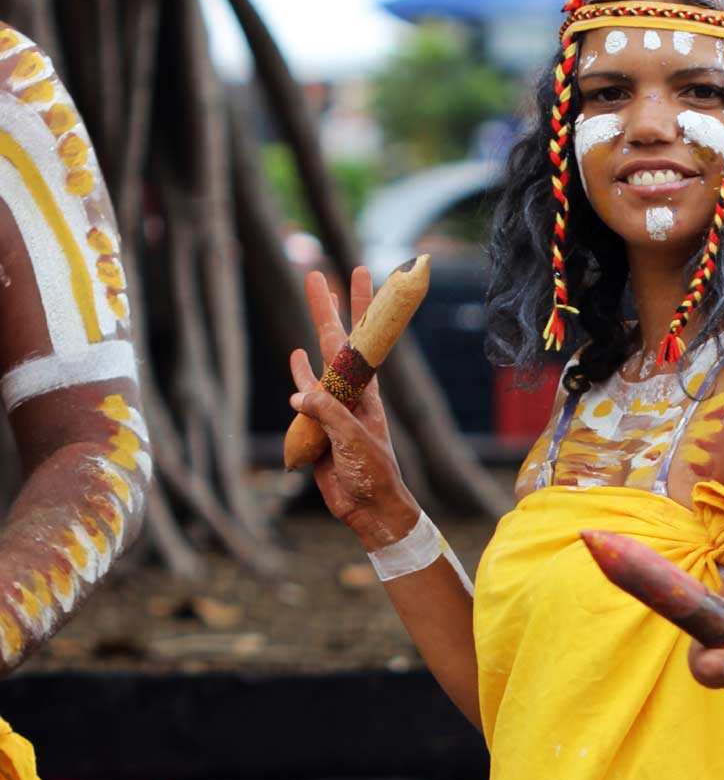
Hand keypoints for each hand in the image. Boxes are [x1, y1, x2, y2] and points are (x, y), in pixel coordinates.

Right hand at [289, 266, 417, 547]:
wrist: (369, 508)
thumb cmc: (371, 474)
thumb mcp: (352, 441)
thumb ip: (327, 414)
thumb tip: (298, 394)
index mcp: (365, 392)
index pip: (362, 339)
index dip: (362, 305)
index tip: (359, 271)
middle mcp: (350, 392)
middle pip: (336, 341)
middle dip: (329, 306)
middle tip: (316, 273)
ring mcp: (334, 407)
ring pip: (319, 362)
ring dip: (314, 333)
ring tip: (313, 304)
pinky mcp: (318, 426)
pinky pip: (306, 396)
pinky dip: (300, 375)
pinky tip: (295, 357)